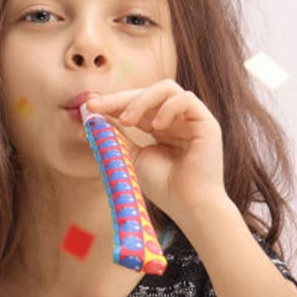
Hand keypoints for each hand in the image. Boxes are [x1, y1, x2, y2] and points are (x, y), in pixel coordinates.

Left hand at [83, 80, 228, 228]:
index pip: (136, 105)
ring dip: (141, 100)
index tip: (89, 109)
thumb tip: (91, 119)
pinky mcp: (207, 123)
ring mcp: (192, 120)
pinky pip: (186, 99)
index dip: (112, 104)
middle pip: (148, 93)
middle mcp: (177, 120)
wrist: (190, 206)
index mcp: (161, 128)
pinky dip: (167, 108)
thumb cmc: (164, 188)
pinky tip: (156, 126)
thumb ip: (115, 137)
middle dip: (120, 98)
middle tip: (98, 107)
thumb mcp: (131, 158)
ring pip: (166, 89)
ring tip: (127, 121)